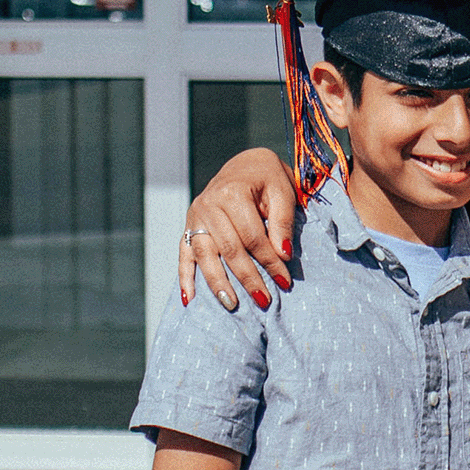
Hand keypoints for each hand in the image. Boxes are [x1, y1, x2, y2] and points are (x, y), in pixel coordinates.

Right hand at [180, 149, 296, 310]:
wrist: (245, 165)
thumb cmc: (268, 178)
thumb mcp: (283, 191)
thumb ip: (283, 221)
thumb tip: (283, 255)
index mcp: (232, 192)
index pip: (252, 236)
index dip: (269, 261)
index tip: (285, 281)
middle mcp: (208, 204)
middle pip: (229, 249)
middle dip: (247, 277)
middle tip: (264, 301)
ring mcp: (195, 216)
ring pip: (205, 255)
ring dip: (217, 283)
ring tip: (232, 305)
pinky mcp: (189, 226)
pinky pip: (184, 253)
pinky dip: (184, 277)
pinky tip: (188, 300)